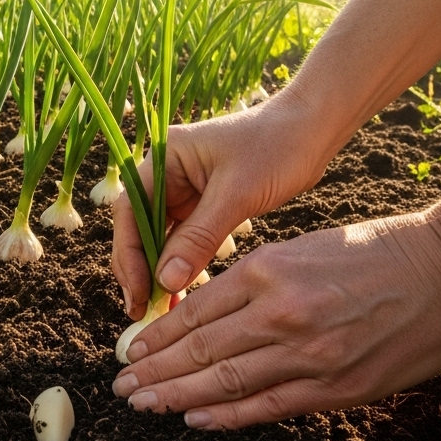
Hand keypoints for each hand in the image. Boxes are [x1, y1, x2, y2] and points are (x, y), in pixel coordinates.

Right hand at [112, 94, 326, 319]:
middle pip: (137, 226)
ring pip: (157, 236)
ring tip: (162, 309)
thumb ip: (198, 238)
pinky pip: (181, 238)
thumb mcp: (236, 195)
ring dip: (159, 270)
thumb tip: (164, 282)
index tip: (138, 293)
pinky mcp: (201, 204)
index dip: (129, 254)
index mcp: (163, 158)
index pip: (130, 211)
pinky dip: (181, 264)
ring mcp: (181, 189)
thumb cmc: (275, 148)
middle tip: (143, 310)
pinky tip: (184, 291)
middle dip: (139, 268)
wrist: (312, 129)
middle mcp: (165, 173)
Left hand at [112, 194, 440, 428]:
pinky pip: (268, 406)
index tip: (130, 349)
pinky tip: (195, 419)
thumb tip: (200, 315)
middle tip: (121, 385)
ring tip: (143, 403)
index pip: (194, 312)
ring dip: (177, 396)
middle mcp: (280, 314)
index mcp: (266, 271)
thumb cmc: (367, 252)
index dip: (157, 336)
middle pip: (200, 350)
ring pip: (225, 382)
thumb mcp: (297, 249)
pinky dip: (227, 415)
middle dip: (154, 371)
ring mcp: (308, 355)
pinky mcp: (336, 388)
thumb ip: (249, 283)